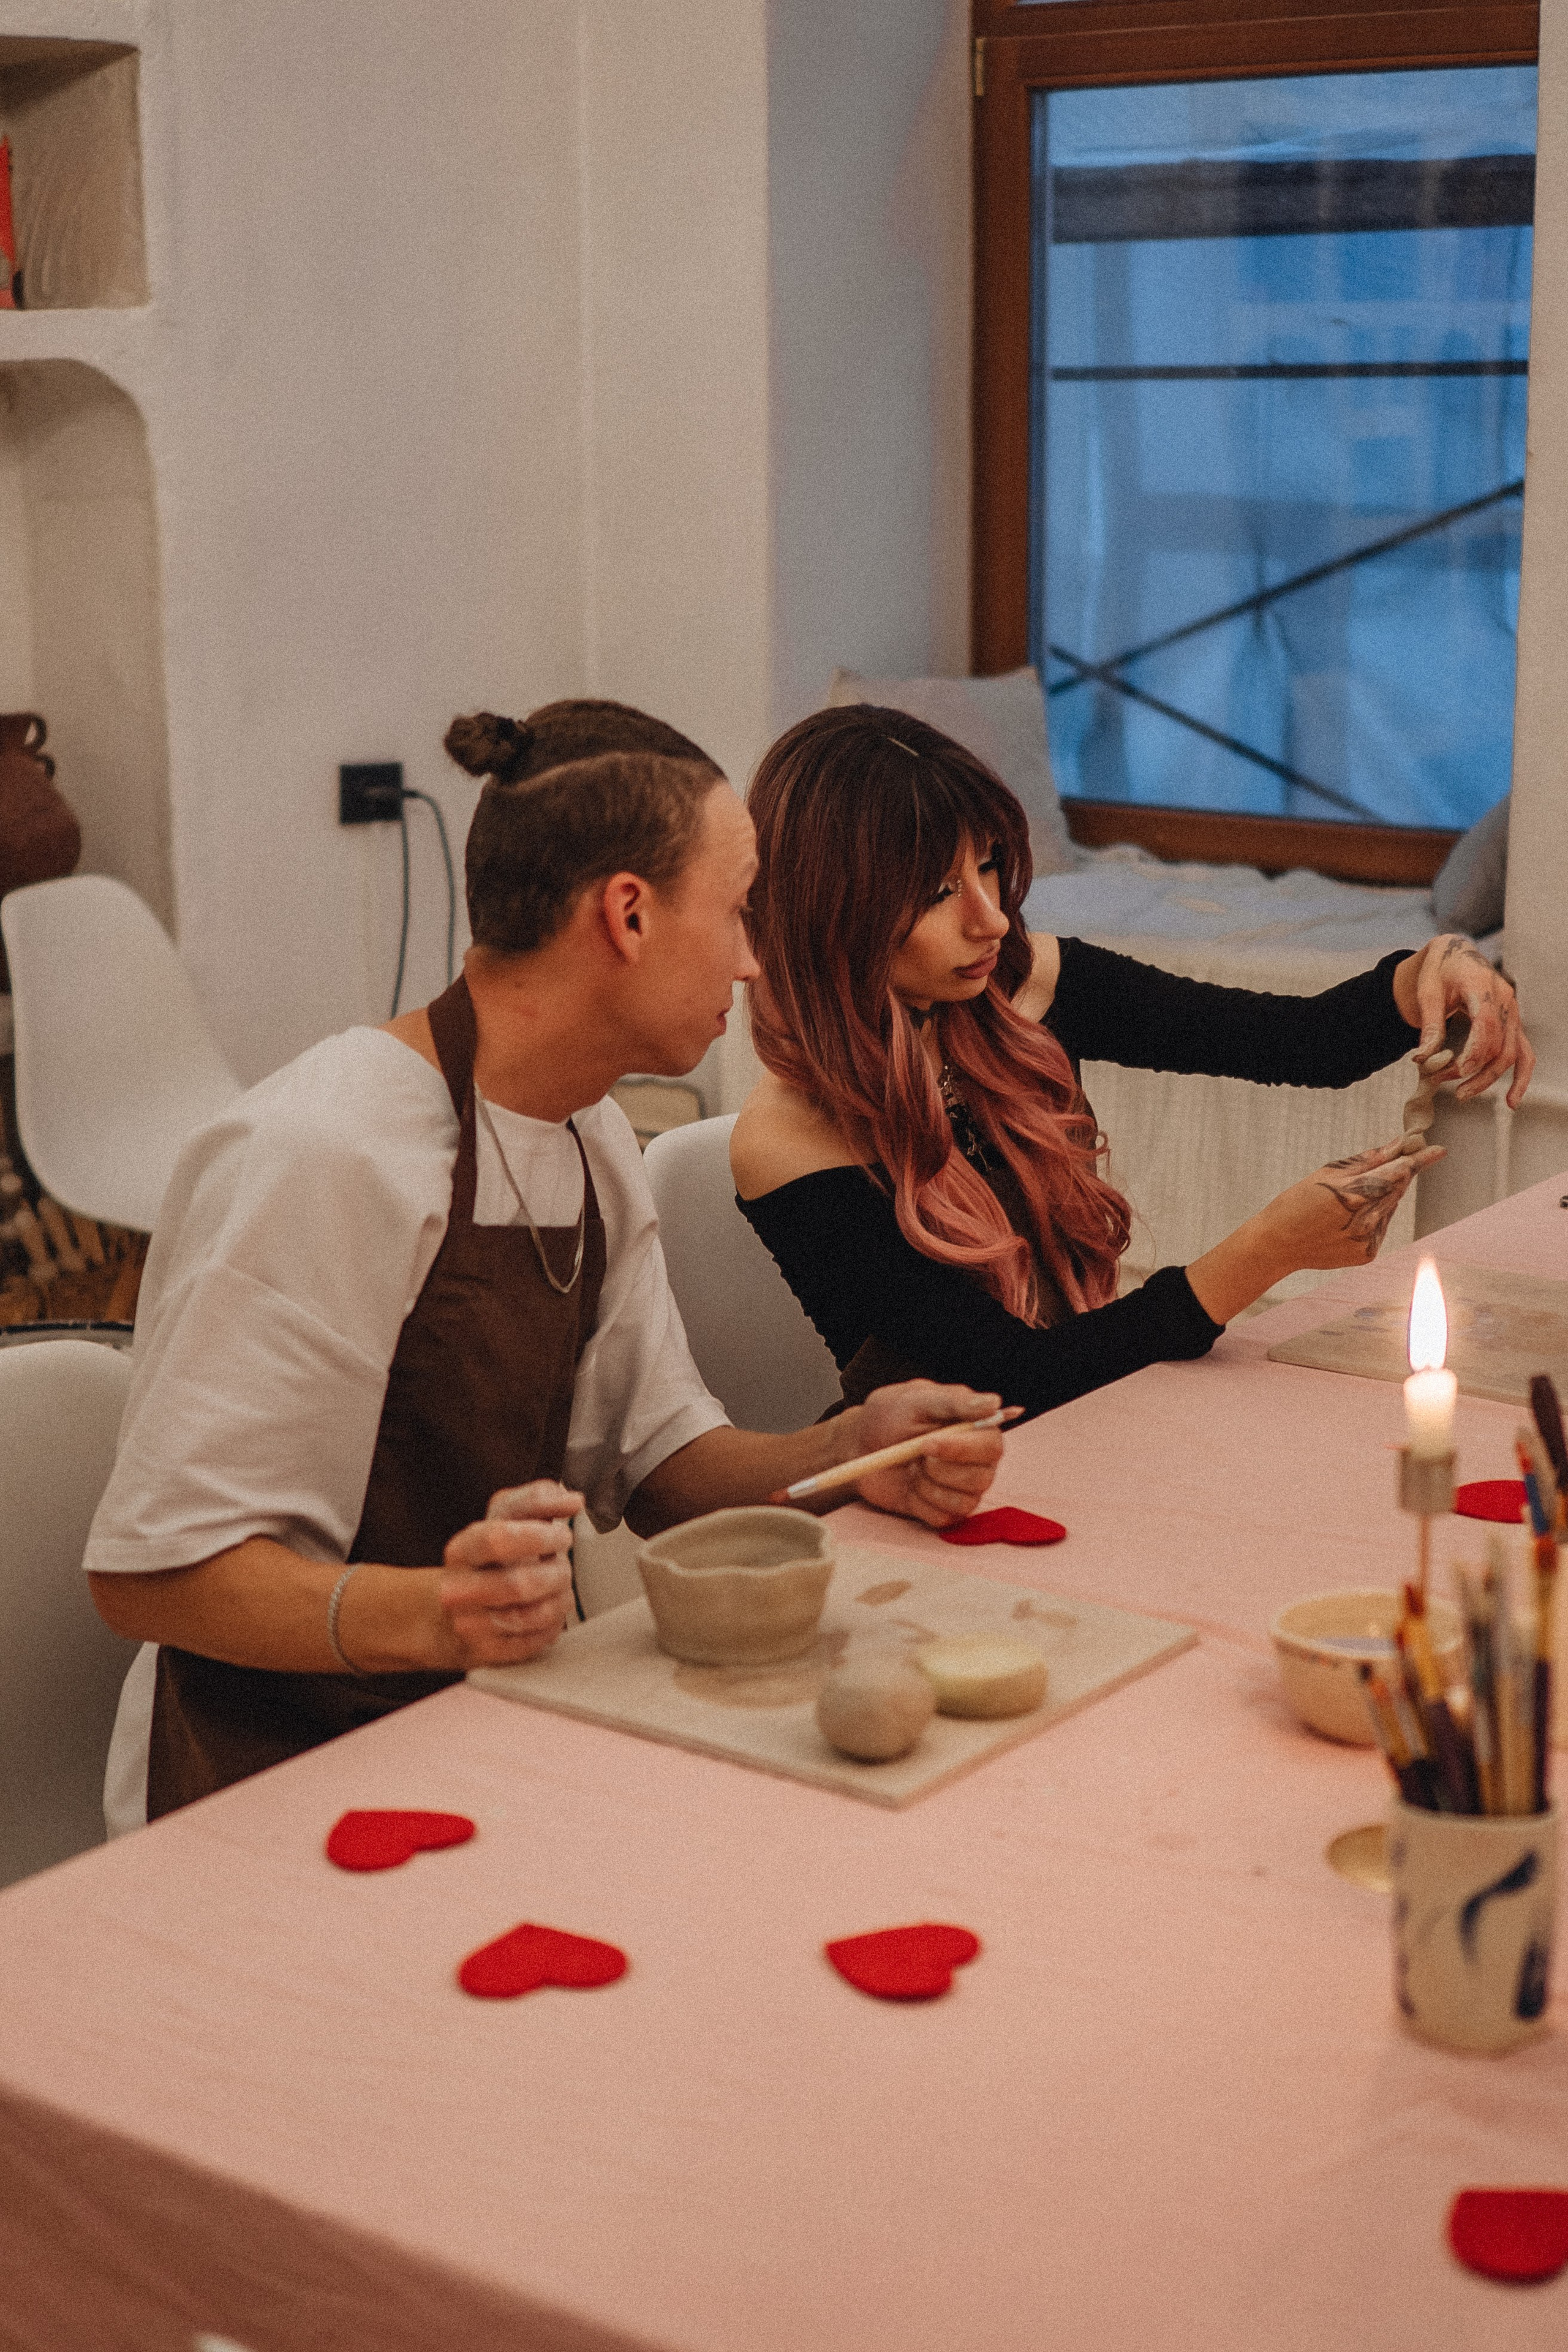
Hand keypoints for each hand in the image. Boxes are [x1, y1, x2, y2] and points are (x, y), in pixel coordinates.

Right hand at [437, 1479, 581, 1667]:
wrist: (455, 1611)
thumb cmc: (490, 1560)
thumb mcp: (505, 1519)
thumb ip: (538, 1499)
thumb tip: (572, 1499)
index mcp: (462, 1550)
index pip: (499, 1540)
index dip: (539, 1536)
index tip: (562, 1535)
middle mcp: (459, 1590)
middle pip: (520, 1584)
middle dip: (556, 1573)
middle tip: (562, 1566)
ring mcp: (470, 1626)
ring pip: (532, 1616)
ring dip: (559, 1599)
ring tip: (559, 1588)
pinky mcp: (487, 1654)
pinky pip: (536, 1641)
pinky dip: (553, 1625)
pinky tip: (549, 1612)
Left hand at [847, 1381, 1008, 1527]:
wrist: (863, 1446)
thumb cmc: (891, 1417)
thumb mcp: (917, 1400)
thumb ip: (954, 1401)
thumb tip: (993, 1402)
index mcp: (977, 1430)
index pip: (991, 1447)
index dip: (962, 1449)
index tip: (927, 1443)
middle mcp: (978, 1461)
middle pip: (981, 1479)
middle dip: (940, 1470)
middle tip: (916, 1455)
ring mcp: (964, 1489)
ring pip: (963, 1502)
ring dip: (928, 1485)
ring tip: (912, 1467)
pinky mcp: (946, 1511)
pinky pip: (942, 1517)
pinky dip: (919, 1502)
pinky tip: (910, 1485)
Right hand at [1267, 1137, 1444, 1271]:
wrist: (1278, 1244)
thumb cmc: (1297, 1202)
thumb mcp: (1327, 1173)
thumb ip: (1367, 1161)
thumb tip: (1397, 1145)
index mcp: (1354, 1194)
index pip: (1398, 1172)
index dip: (1419, 1160)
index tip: (1439, 1150)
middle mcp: (1366, 1220)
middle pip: (1397, 1189)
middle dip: (1397, 1175)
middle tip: (1388, 1166)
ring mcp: (1369, 1240)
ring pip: (1389, 1208)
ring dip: (1381, 1197)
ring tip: (1349, 1200)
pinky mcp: (1367, 1253)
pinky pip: (1380, 1228)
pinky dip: (1372, 1218)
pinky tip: (1347, 1220)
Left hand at [1397, 935, 1533, 1106]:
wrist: (1456, 955)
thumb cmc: (1440, 970)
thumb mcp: (1428, 992)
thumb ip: (1430, 1024)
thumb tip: (1423, 1058)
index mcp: (1484, 986)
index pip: (1487, 1024)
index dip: (1474, 1051)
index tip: (1456, 1071)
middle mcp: (1506, 1000)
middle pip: (1498, 1046)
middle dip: (1472, 1070)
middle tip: (1442, 1082)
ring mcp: (1513, 1013)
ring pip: (1511, 1054)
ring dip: (1488, 1078)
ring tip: (1463, 1094)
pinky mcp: (1513, 1025)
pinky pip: (1524, 1054)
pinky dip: (1520, 1077)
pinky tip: (1511, 1100)